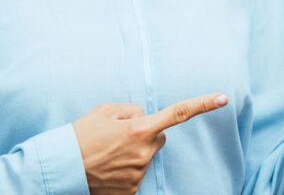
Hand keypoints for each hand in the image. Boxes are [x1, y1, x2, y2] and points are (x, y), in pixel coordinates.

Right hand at [72, 93, 228, 194]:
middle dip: (144, 135)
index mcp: (140, 129)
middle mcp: (144, 152)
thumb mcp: (105, 111)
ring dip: (132, 154)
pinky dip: (124, 172)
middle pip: (158, 138)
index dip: (204, 104)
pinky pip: (136, 175)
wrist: (59, 169)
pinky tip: (107, 170)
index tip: (224, 98)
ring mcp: (139, 174)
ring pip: (146, 157)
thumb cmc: (80, 135)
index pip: (179, 114)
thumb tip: (145, 117)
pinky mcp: (131, 191)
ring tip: (106, 155)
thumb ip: (132, 111)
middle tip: (117, 138)